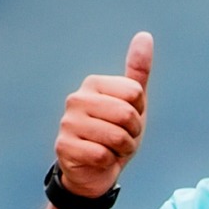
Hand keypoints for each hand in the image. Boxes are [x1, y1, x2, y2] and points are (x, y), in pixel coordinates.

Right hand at [54, 33, 152, 197]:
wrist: (95, 173)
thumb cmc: (115, 135)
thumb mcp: (132, 104)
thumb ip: (138, 72)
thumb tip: (145, 36)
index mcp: (93, 84)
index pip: (134, 92)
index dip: (139, 112)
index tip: (127, 121)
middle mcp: (76, 98)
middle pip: (127, 114)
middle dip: (132, 133)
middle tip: (121, 140)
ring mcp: (67, 122)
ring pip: (116, 136)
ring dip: (121, 150)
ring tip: (110, 150)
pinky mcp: (64, 147)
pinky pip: (102, 155)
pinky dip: (107, 163)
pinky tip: (98, 161)